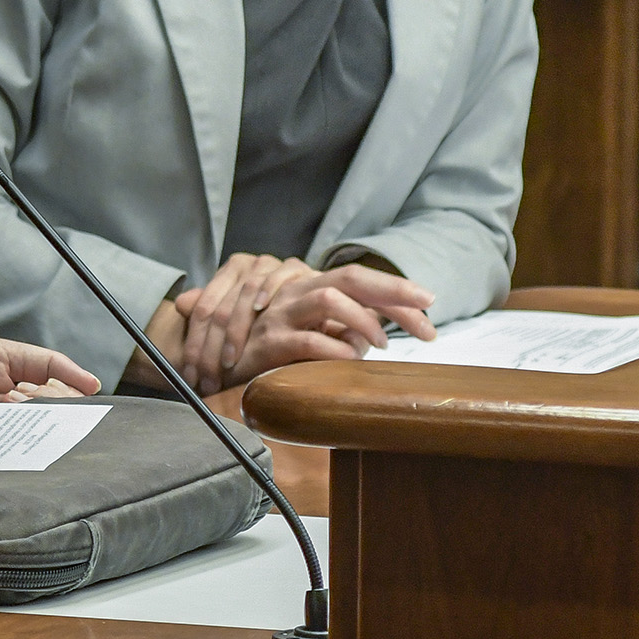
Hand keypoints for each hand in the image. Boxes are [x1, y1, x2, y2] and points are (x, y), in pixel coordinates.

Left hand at [176, 254, 315, 395]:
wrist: (316, 298)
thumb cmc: (273, 315)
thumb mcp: (239, 314)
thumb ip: (210, 308)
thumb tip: (179, 304)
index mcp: (230, 271)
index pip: (203, 309)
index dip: (195, 343)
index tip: (191, 372)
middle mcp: (248, 265)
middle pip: (219, 309)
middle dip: (210, 348)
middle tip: (207, 378)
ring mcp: (271, 265)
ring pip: (240, 302)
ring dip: (234, 334)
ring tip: (228, 363)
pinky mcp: (295, 268)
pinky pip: (274, 281)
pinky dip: (265, 296)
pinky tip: (259, 315)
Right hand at [177, 263, 436, 389]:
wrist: (208, 361)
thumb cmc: (263, 349)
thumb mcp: (307, 334)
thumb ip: (336, 330)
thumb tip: (372, 338)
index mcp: (308, 288)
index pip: (358, 279)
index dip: (396, 291)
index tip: (430, 308)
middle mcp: (295, 292)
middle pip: (350, 277)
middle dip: (394, 293)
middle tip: (428, 321)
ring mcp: (279, 314)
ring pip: (330, 298)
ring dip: (364, 321)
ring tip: (381, 345)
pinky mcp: (268, 340)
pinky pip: (308, 340)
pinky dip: (335, 350)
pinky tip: (349, 360)